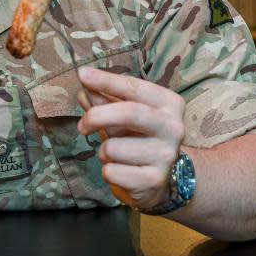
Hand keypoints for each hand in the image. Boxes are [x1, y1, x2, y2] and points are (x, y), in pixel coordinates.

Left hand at [75, 67, 185, 211]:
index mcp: (169, 104)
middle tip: (82, 126)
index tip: (82, 75)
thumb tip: (85, 85)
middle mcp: (173, 127)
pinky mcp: (154, 180)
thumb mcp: (123, 115)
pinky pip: (112, 171)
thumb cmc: (137, 138)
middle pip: (130, 113)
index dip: (106, 80)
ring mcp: (166, 155)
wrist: (158, 180)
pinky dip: (108, 171)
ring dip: (104, 151)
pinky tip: (120, 171)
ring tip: (114, 155)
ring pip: (114, 147)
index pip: (134, 87)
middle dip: (98, 116)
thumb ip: (104, 98)